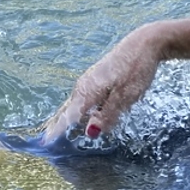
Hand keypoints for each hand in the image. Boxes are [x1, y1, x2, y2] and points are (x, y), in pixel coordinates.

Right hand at [40, 25, 164, 143]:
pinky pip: (82, 99)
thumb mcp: (125, 96)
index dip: (58, 131)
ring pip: (74, 105)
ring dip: (66, 119)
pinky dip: (76, 110)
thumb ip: (108, 114)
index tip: (46, 145)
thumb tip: (91, 133)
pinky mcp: (96, 80)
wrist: (144, 44)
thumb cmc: (136, 70)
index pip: (69, 116)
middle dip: (58, 126)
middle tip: (46, 143)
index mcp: (88, 91)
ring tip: (55, 133)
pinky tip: (78, 116)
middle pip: (67, 110)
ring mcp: (89, 82)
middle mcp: (83, 86)